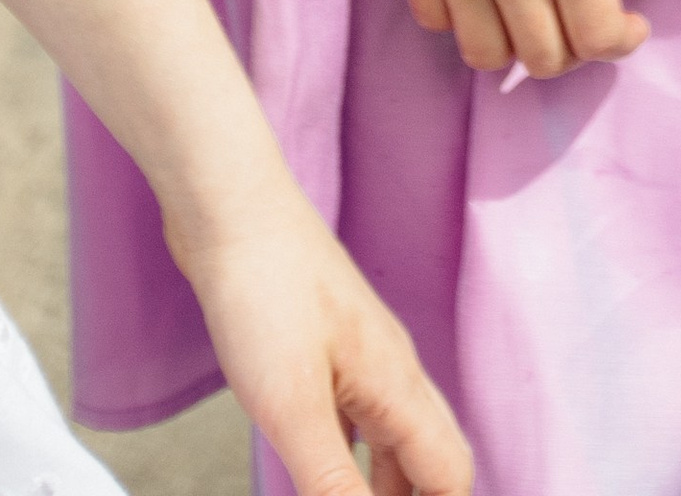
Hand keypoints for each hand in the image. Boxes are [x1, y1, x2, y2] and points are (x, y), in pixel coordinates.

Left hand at [167, 176, 471, 495]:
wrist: (231, 212)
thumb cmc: (263, 291)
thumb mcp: (292, 404)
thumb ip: (331, 479)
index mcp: (397, 386)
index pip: (449, 472)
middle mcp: (392, 372)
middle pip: (431, 457)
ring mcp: (362, 357)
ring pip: (395, 438)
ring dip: (389, 487)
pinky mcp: (326, 349)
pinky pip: (361, 418)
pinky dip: (356, 458)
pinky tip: (328, 470)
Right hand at [371, 0, 680, 77]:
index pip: (596, 38)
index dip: (621, 41)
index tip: (629, 23)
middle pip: (543, 59)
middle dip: (574, 47)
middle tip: (582, 12)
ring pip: (484, 54)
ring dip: (515, 43)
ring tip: (532, 7)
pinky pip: (434, 19)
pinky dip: (461, 17)